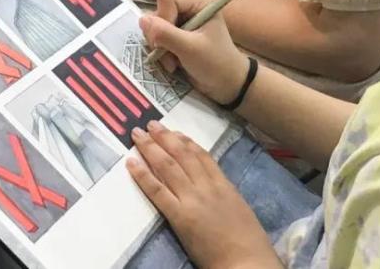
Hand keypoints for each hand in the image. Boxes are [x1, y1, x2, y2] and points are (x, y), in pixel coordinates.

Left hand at [127, 121, 280, 268]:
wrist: (245, 260)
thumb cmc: (248, 240)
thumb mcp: (239, 208)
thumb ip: (224, 193)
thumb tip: (213, 185)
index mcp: (224, 184)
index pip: (202, 156)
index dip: (186, 142)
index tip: (175, 132)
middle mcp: (206, 186)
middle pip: (182, 155)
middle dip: (165, 137)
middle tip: (151, 124)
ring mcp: (192, 199)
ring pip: (168, 166)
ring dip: (151, 147)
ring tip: (137, 135)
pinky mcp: (179, 216)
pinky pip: (157, 191)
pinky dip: (143, 174)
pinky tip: (131, 163)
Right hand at [140, 0, 248, 104]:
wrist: (225, 83)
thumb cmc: (215, 63)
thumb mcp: (190, 49)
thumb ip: (166, 34)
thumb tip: (142, 20)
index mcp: (198, 1)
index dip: (163, 19)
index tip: (171, 40)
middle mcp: (189, 6)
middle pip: (157, 12)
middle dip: (160, 37)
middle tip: (171, 55)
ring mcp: (181, 20)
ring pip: (154, 26)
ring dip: (159, 47)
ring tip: (173, 62)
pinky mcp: (176, 33)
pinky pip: (156, 37)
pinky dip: (160, 52)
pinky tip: (172, 63)